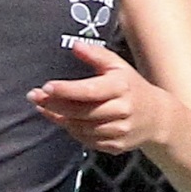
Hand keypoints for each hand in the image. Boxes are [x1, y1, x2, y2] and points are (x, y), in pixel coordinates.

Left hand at [28, 40, 175, 154]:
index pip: (90, 91)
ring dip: (59, 118)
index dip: (66, 90)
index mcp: (121, 88)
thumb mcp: (118, 66)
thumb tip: (74, 45)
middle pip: (81, 112)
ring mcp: (119, 131)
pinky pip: (86, 140)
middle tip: (33, 96)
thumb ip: (96, 55)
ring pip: (80, 128)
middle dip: (54, 104)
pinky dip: (71, 130)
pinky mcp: (115, 146)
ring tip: (43, 106)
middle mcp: (121, 111)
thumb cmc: (131, 87)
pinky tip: (61, 119)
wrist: (157, 118)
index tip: (45, 87)